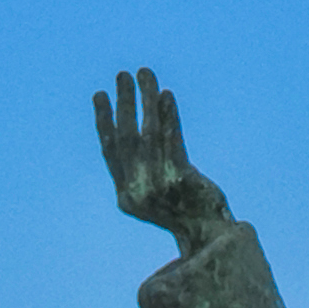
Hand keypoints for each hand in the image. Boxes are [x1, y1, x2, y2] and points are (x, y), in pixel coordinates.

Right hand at [92, 67, 232, 255]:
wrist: (209, 234)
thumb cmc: (183, 211)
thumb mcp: (153, 194)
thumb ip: (142, 169)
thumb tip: (143, 126)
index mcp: (125, 195)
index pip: (110, 150)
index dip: (104, 120)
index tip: (99, 94)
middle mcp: (137, 189)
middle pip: (126, 136)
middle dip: (124, 102)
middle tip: (122, 74)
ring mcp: (157, 184)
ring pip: (148, 132)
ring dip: (146, 99)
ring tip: (145, 73)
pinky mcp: (180, 178)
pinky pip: (171, 139)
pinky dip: (168, 115)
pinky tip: (166, 95)